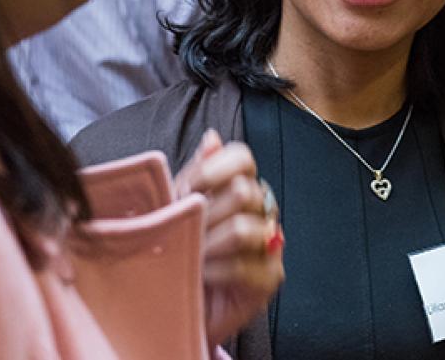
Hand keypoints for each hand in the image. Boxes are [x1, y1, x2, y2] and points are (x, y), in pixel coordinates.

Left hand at [176, 130, 284, 347]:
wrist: (174, 306)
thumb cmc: (176, 254)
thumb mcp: (176, 210)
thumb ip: (194, 175)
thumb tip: (211, 137)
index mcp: (239, 187)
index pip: (243, 158)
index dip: (213, 169)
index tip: (185, 190)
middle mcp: (261, 211)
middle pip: (244, 192)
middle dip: (205, 214)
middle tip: (181, 232)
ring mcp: (270, 244)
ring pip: (245, 229)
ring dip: (208, 245)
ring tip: (189, 256)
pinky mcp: (270, 278)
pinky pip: (245, 266)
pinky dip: (215, 271)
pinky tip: (199, 276)